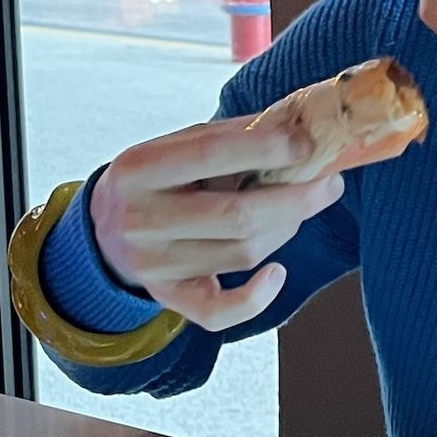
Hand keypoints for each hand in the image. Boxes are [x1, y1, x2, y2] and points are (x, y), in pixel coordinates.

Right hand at [88, 117, 341, 331]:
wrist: (105, 231)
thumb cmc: (159, 179)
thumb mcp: (174, 146)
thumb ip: (228, 136)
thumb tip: (296, 125)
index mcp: (139, 169)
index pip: (210, 153)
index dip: (266, 148)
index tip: (307, 144)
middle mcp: (141, 220)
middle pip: (237, 215)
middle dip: (296, 199)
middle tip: (331, 183)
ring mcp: (153, 266)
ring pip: (240, 254)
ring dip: (284, 229)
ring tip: (300, 208)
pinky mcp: (169, 299)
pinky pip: (218, 312)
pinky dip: (256, 298)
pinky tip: (277, 273)